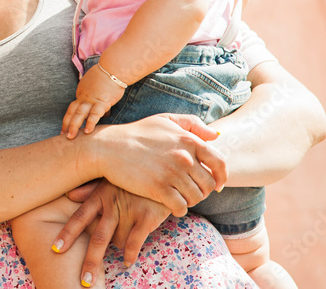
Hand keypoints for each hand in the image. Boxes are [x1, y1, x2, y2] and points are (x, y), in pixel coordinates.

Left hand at [53, 180, 171, 285]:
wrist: (162, 170)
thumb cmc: (131, 178)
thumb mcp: (109, 179)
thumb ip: (89, 189)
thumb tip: (68, 195)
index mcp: (99, 196)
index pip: (79, 217)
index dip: (67, 233)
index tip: (55, 248)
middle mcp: (111, 204)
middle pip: (98, 237)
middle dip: (90, 261)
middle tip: (84, 281)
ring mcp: (129, 210)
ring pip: (118, 241)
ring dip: (118, 247)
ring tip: (123, 240)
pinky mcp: (147, 216)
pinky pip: (136, 242)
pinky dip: (131, 254)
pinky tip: (128, 261)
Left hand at [62, 64, 125, 137]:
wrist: (113, 68)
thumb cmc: (107, 76)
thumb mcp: (96, 85)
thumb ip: (96, 96)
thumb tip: (102, 110)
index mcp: (81, 93)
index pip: (73, 107)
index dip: (69, 118)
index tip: (65, 128)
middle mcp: (83, 97)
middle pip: (72, 111)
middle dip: (66, 124)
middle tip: (62, 135)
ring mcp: (92, 100)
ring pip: (79, 114)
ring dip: (74, 126)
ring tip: (71, 137)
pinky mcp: (102, 102)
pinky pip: (95, 114)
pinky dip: (91, 123)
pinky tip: (88, 131)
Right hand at [88, 113, 225, 215]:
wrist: (107, 147)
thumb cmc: (136, 133)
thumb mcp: (164, 120)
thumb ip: (192, 123)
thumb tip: (216, 135)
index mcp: (188, 140)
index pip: (219, 163)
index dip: (222, 177)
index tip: (217, 184)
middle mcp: (184, 157)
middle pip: (208, 184)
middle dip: (202, 191)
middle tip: (190, 191)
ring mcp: (171, 174)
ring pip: (196, 197)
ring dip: (190, 201)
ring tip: (179, 197)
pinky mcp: (158, 189)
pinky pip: (181, 207)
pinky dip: (179, 209)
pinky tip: (171, 205)